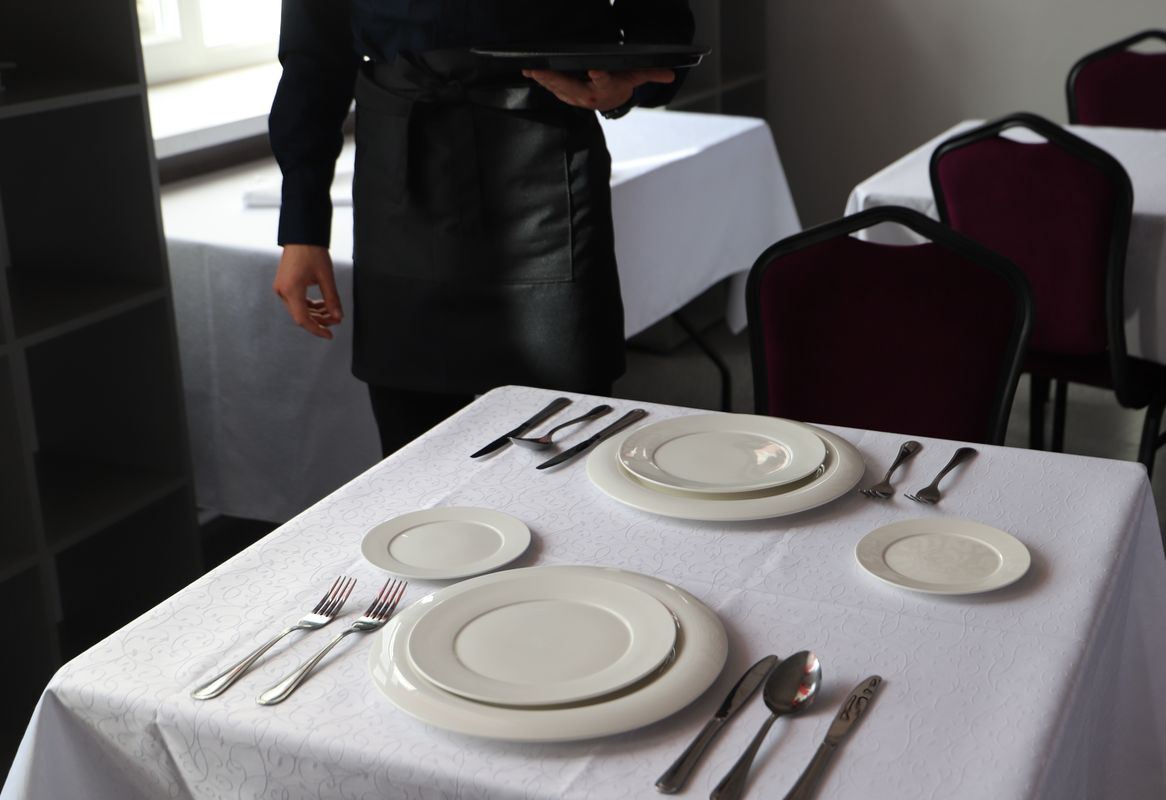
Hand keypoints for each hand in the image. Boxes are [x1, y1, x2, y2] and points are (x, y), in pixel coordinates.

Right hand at [272, 244, 343, 339]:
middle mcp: (282, 291)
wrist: (301, 235)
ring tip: (332, 310)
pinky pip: (297, 302)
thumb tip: (338, 316)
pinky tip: (322, 303)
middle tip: (336, 320)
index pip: (303, 319)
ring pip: (299, 310)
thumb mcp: (326, 277)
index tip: (329, 335)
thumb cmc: (311, 251)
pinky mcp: (284, 285)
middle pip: (301, 315)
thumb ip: (332, 299)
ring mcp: (281, 288)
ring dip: (316, 313)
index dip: (317, 329)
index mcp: (291, 290)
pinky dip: (310, 305)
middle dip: (320, 320)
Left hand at [521, 68, 674, 112]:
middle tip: (541, 71)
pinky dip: (542, 82)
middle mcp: (589, 96)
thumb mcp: (637, 77)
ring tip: (531, 71)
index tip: (595, 70)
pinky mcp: (567, 96)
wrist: (612, 101)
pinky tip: (531, 73)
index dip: (600, 76)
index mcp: (606, 89)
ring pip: (559, 89)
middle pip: (572, 87)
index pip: (604, 81)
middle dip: (556, 80)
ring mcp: (576, 98)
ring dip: (544, 81)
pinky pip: (554, 89)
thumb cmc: (621, 84)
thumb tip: (670, 74)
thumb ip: (652, 74)